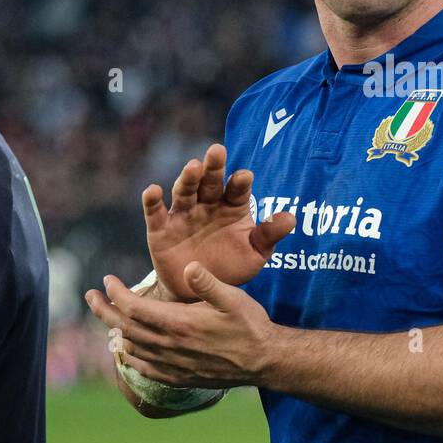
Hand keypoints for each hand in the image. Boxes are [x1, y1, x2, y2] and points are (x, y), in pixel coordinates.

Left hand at [85, 261, 283, 388]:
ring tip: (107, 316)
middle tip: (90, 296)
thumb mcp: (233, 297)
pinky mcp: (178, 377)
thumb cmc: (249, 325)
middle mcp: (170, 346)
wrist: (263, 361)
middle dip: (104, 310)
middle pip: (125, 328)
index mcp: (179, 324)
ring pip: (132, 347)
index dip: (116, 294)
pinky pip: (144, 369)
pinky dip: (129, 357)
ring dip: (115, 331)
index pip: (134, 309)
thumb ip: (207, 283)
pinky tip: (126, 350)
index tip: (107, 280)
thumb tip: (188, 266)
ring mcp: (172, 364)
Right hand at [144, 143, 294, 296]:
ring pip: (185, 191)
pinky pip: (156, 212)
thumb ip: (269, 235)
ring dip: (188, 178)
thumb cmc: (232, 267)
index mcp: (233, 207)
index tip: (244, 176)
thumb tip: (291, 218)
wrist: (201, 291)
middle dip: (214, 167)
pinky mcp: (161, 229)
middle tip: (217, 150)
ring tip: (193, 167)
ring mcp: (184, 214)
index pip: (238, 190)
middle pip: (211, 182)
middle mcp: (208, 204)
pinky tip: (152, 191)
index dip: (240, 182)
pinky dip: (152, 201)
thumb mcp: (255, 254)